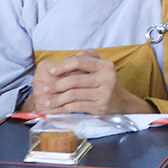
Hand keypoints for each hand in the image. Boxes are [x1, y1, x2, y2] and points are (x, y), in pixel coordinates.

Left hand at [29, 51, 154, 114]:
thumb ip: (88, 58)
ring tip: (47, 102)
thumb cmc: (107, 82)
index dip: (63, 66)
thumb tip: (67, 59)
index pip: (80, 62)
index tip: (51, 71)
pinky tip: (58, 109)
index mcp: (105, 66)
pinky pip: (77, 107)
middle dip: (56, 85)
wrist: (123, 102)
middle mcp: (106, 78)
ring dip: (57, 99)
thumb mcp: (102, 67)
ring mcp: (104, 94)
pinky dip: (65, 108)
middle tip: (44, 89)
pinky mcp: (100, 107)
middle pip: (74, 80)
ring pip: (73, 95)